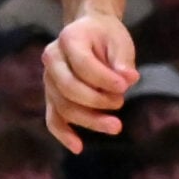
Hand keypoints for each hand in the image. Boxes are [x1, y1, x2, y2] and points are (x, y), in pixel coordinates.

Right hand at [41, 10, 136, 150]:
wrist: (88, 31)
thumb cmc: (106, 36)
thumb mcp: (119, 40)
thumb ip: (123, 60)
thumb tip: (130, 79)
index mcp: (68, 39)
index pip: (83, 64)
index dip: (104, 79)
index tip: (127, 86)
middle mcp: (52, 59)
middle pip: (68, 88)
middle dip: (96, 101)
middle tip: (121, 102)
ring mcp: (48, 79)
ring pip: (63, 106)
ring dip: (89, 120)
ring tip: (116, 126)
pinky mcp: (51, 96)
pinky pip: (52, 118)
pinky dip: (63, 134)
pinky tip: (78, 147)